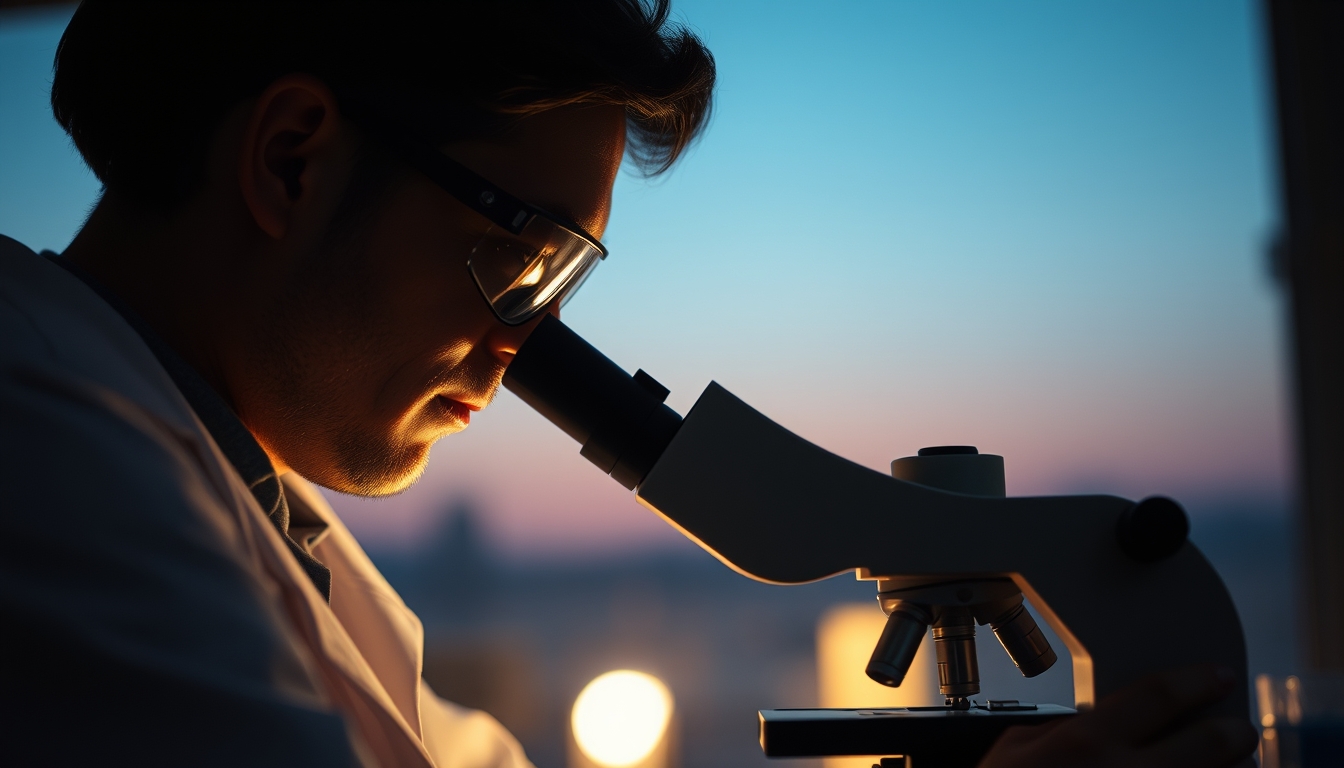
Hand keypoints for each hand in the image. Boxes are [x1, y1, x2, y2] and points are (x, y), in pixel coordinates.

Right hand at [978, 665, 1258, 767]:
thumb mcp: (1016, 748)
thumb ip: (1063, 728)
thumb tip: (1101, 717)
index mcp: (1087, 743)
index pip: (1159, 694)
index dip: (1196, 681)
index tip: (1216, 677)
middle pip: (1209, 743)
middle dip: (1234, 733)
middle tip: (1239, 730)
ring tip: (1231, 765)